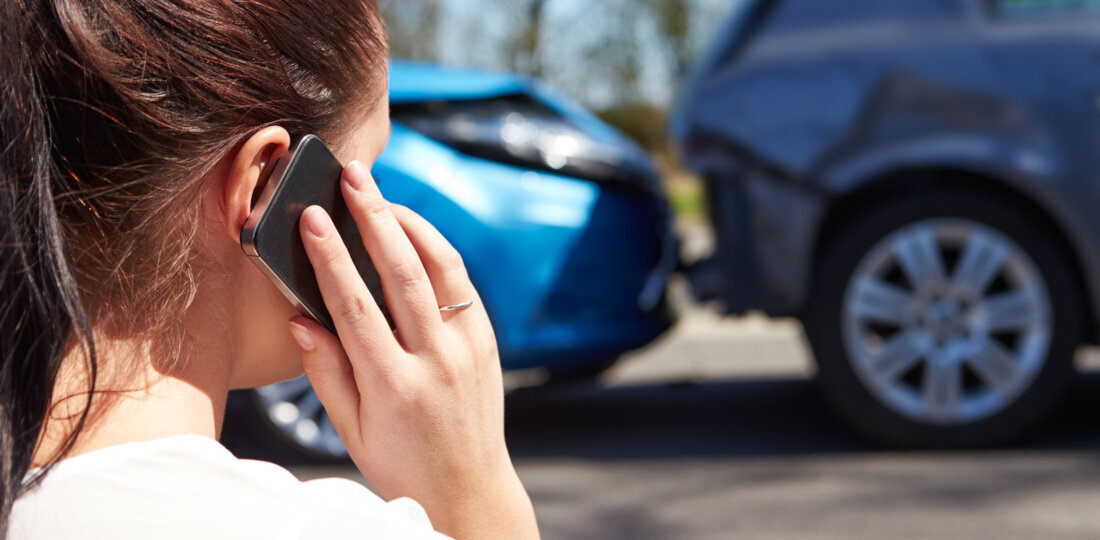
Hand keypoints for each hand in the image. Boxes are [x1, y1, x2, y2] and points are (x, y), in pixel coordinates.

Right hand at [285, 161, 537, 539]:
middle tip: (353, 176)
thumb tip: (300, 318)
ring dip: (410, 222)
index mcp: (394, 386)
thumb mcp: (352, 431)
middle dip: (373, 217)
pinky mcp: (487, 343)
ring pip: (441, 268)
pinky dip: (438, 250)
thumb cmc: (402, 464)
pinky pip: (461, 284)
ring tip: (381, 193)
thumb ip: (325, 373)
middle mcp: (437, 361)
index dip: (331, 257)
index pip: (356, 307)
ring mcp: (468, 349)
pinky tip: (413, 231)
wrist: (469, 489)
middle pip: (402, 272)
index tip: (312, 218)